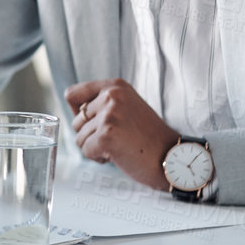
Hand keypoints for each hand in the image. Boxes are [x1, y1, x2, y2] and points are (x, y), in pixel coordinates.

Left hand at [64, 79, 180, 190]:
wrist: (172, 157)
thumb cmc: (149, 138)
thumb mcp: (126, 107)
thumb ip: (103, 103)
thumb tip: (74, 111)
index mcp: (115, 86)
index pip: (72, 94)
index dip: (78, 114)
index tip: (96, 123)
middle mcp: (111, 96)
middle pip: (75, 121)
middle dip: (91, 135)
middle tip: (118, 139)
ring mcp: (109, 115)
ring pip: (79, 138)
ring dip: (96, 148)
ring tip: (120, 146)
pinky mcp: (106, 135)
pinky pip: (86, 151)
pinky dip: (99, 158)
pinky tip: (119, 155)